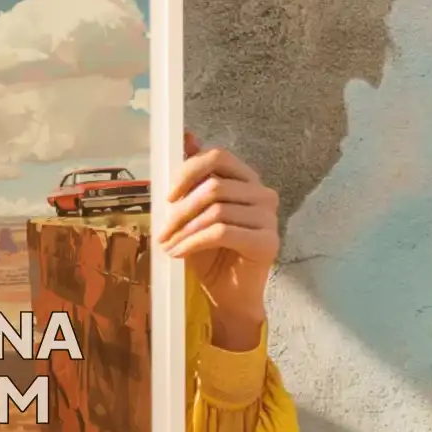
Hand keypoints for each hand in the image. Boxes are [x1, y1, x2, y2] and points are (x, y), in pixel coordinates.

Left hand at [158, 133, 278, 349]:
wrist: (227, 295)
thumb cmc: (210, 254)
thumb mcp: (193, 214)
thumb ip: (192, 180)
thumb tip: (185, 136)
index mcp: (247, 181)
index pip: (219, 157)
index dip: (189, 170)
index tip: (167, 196)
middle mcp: (263, 194)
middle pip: (215, 185)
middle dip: (181, 209)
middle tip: (162, 230)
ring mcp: (269, 218)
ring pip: (216, 210)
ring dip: (183, 229)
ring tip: (167, 245)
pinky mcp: (267, 242)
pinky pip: (221, 232)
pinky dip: (193, 242)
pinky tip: (178, 254)